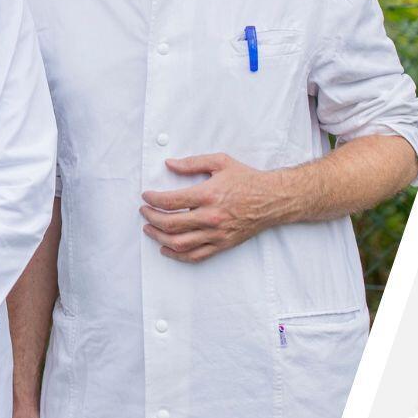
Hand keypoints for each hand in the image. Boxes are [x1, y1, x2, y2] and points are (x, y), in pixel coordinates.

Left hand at [140, 153, 283, 262]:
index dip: (153, 200)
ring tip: (149, 229)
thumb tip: (169, 164)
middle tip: (144, 212)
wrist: (273, 199)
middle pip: (170, 224)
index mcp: (208, 194)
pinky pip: (195, 255)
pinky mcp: (222, 244)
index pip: (170, 201)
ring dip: (159, 238)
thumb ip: (192, 163)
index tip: (146, 197)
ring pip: (179, 243)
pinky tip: (166, 250)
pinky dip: (177, 255)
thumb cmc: (247, 179)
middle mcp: (210, 217)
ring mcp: (216, 233)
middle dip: (151, 218)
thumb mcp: (220, 162)